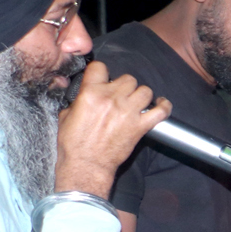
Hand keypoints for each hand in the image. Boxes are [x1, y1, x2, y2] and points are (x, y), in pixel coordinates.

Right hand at [54, 62, 168, 197]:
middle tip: (121, 96)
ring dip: (141, 95)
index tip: (104, 78)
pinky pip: (161, 111)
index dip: (102, 71)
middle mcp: (111, 99)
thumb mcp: (66, 115)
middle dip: (125, 86)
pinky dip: (164, 106)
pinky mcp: (140, 126)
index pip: (100, 67)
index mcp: (90, 93)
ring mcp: (128, 112)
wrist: (86, 164)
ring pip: (145, 91)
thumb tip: (85, 95)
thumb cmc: (73, 143)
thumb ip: (79, 100)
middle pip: (128, 79)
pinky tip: (161, 104)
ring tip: (136, 102)